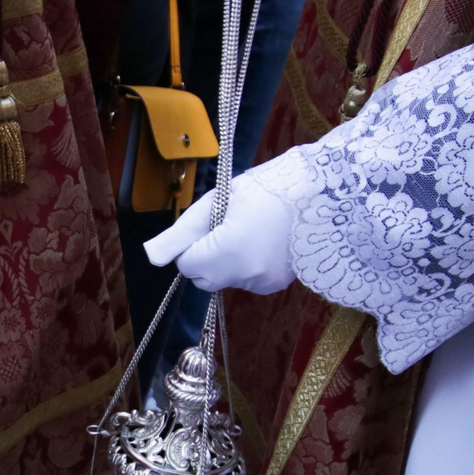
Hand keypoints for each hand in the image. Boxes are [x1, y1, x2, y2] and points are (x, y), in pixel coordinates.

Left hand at [142, 173, 294, 293]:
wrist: (321, 193)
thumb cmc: (266, 189)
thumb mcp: (217, 202)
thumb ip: (181, 233)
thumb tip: (152, 257)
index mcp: (226, 252)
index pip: (186, 265)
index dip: (192, 243)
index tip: (210, 223)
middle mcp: (244, 275)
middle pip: (203, 279)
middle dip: (205, 257)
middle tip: (226, 226)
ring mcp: (262, 283)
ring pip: (225, 279)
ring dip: (226, 262)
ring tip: (250, 230)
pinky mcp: (276, 285)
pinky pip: (246, 280)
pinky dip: (246, 266)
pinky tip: (263, 242)